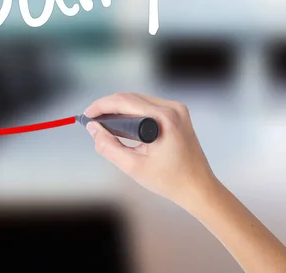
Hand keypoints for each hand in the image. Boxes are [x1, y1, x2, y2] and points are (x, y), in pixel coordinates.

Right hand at [84, 92, 217, 208]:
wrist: (198, 188)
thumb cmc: (169, 180)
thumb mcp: (133, 166)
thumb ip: (108, 146)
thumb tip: (92, 129)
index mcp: (163, 118)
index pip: (124, 101)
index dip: (101, 106)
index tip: (87, 116)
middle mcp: (172, 108)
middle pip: (131, 97)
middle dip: (108, 107)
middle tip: (92, 121)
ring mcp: (177, 109)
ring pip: (139, 100)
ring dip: (120, 109)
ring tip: (104, 124)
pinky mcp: (178, 114)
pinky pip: (149, 106)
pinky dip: (133, 113)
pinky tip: (122, 125)